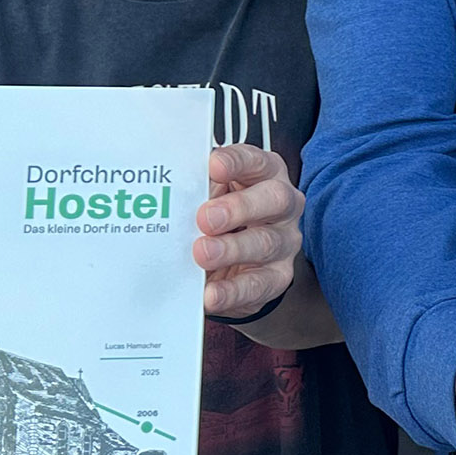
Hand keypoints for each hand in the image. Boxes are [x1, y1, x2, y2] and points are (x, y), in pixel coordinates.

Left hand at [195, 145, 300, 315]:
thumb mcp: (208, 197)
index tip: (213, 166)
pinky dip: (232, 291)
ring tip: (202, 254)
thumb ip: (197, 192)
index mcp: (265, 175)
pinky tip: (210, 293)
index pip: (258, 161)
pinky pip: (258, 285)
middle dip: (239, 207)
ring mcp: (284, 242)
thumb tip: (170, 196)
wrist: (231, 265)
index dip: (238, 162)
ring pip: (266, 242)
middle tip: (205, 218)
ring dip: (231, 249)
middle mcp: (282, 206)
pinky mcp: (277, 277)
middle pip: (274, 199)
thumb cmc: (219, 219)